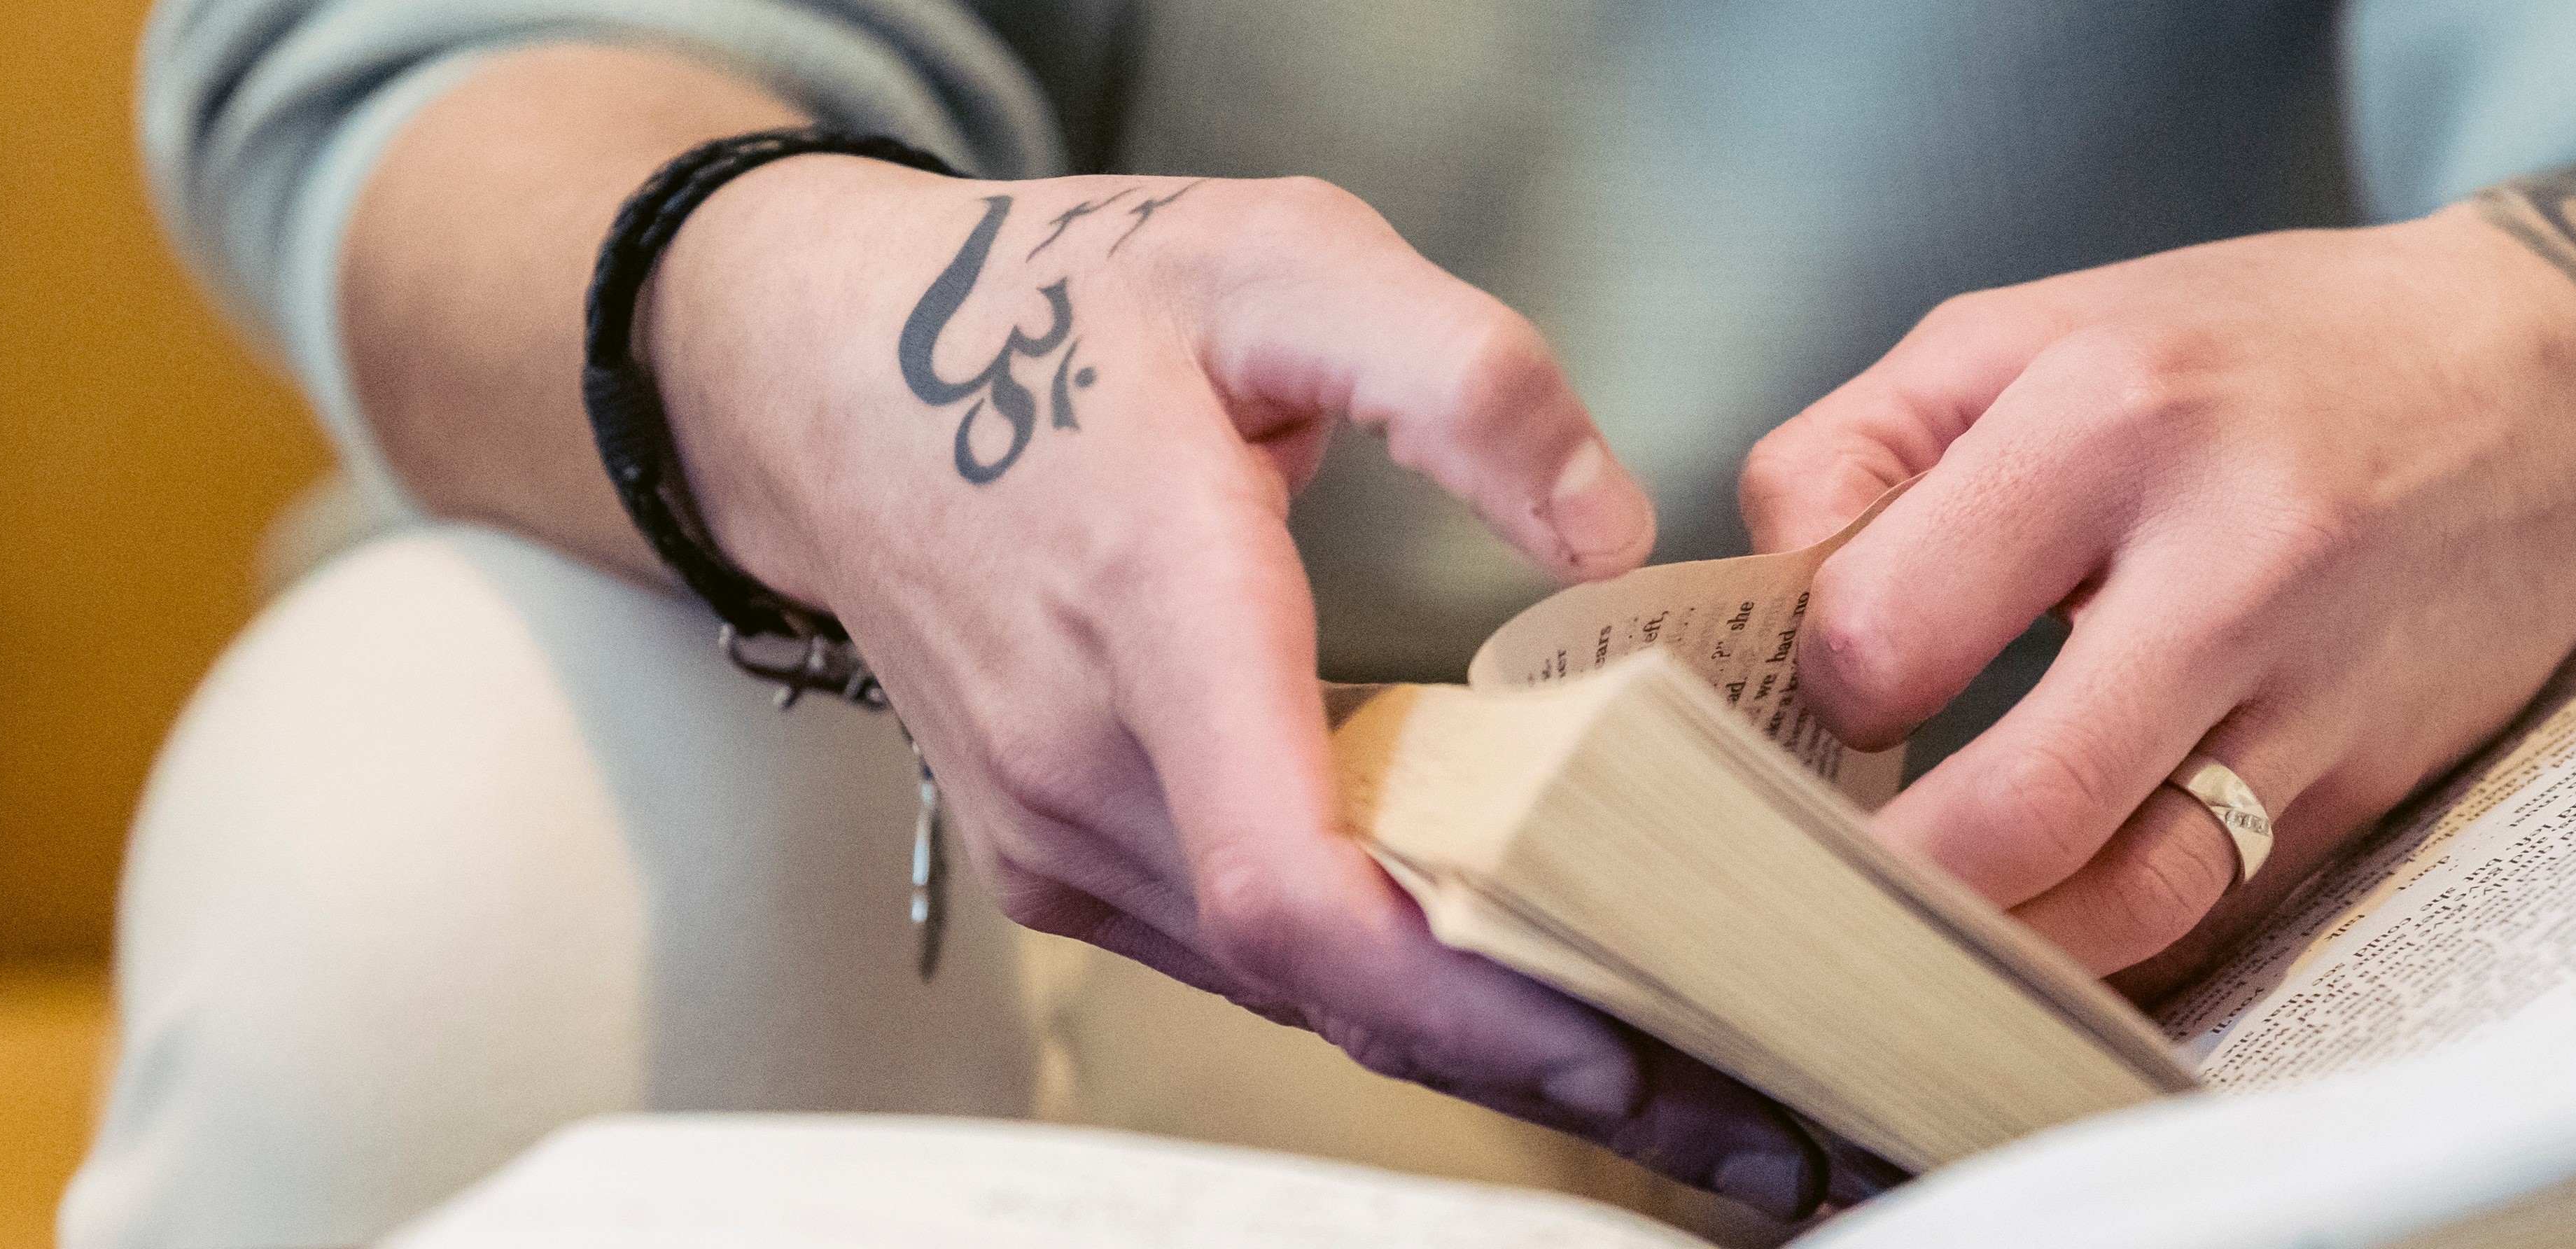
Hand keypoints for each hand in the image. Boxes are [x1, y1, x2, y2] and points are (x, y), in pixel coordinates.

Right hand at [642, 158, 1825, 1214]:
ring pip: (1292, 993)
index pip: (1285, 876)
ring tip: (1688, 1078)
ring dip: (1480, 1048)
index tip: (1621, 1041)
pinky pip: (1250, 960)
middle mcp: (1086, 756)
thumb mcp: (1280, 252)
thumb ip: (1461, 373)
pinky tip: (1533, 1002)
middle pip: (1321, 977)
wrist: (826, 373)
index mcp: (1151, 604)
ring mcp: (1061, 829)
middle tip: (1750, 1117)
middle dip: (1536, 1057)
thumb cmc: (1053, 308)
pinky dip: (1394, 999)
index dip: (1458, 992)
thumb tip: (1607, 527)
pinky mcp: (1065, 858)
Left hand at [1744, 147, 2575, 995]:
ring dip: (1999, 940)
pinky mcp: (2373, 788)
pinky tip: (2052, 911)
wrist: (2547, 388)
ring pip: (2128, 909)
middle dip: (1885, 873)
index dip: (1819, 688)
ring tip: (1926, 913)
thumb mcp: (2038, 327)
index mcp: (2115, 417)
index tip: (1827, 692)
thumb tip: (1765, 592)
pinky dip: (2112, 940)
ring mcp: (2319, 697)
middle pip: (2008, 814)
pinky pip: (2212, 919)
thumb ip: (1861, 443)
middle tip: (1830, 865)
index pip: (1886, 627)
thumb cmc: (2265, 354)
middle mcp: (2231, 563)